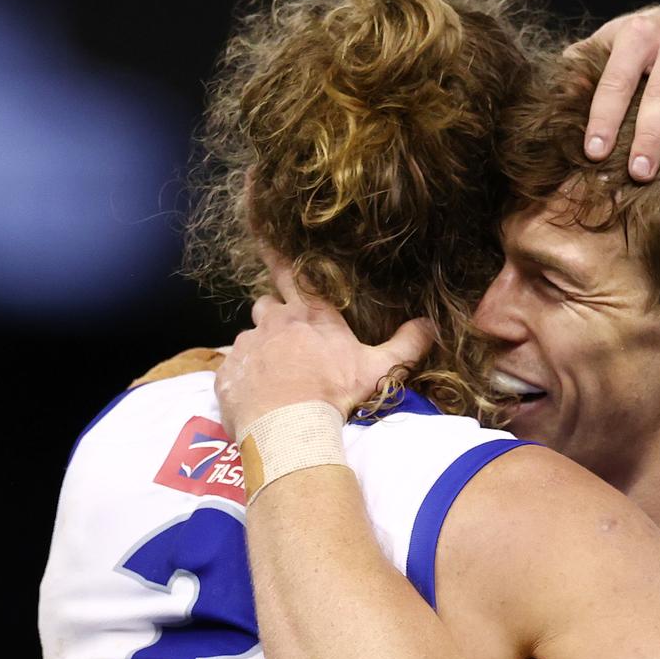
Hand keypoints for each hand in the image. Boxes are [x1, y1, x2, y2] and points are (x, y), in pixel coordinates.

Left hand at [215, 251, 433, 436]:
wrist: (290, 427)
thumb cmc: (335, 394)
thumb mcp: (379, 370)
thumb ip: (407, 345)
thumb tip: (431, 325)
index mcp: (311, 314)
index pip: (290, 273)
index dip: (275, 253)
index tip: (260, 231)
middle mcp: (275, 321)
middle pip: (266, 303)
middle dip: (274, 314)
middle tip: (289, 339)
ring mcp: (248, 345)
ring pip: (250, 336)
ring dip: (261, 348)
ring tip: (275, 375)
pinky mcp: (228, 372)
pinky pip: (233, 367)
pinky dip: (243, 376)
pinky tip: (257, 395)